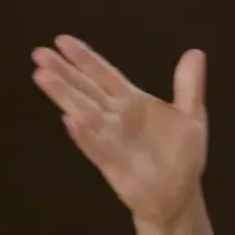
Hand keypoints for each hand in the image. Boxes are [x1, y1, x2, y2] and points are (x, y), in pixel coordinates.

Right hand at [31, 36, 208, 225]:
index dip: (84, 58)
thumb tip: (195, 52)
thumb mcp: (192, 116)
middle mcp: (115, 117)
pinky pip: (95, 147)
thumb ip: (189, 86)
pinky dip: (83, 134)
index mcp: (132, 101)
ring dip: (64, 95)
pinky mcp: (112, 164)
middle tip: (39, 53)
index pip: (103, 75)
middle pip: (85, 89)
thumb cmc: (182, 155)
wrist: (180, 195)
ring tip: (42, 76)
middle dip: (63, 72)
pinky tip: (69, 120)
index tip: (62, 40)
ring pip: (83, 112)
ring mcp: (110, 139)